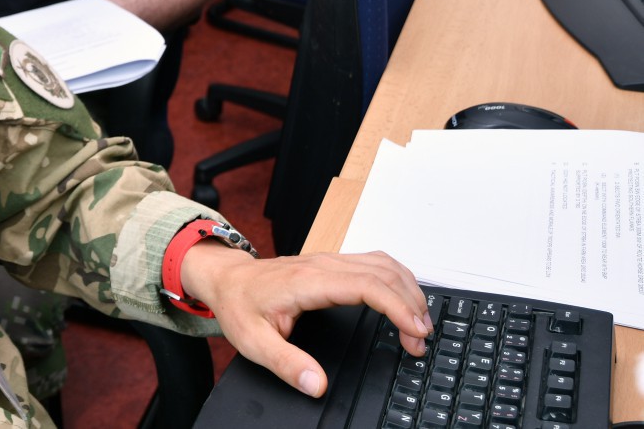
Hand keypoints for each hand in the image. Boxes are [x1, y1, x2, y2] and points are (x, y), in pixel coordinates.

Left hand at [181, 246, 430, 397]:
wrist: (226, 279)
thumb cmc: (239, 305)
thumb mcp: (253, 342)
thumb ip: (286, 364)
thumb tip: (316, 385)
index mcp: (307, 282)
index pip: (366, 286)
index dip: (397, 307)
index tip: (415, 332)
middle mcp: (322, 265)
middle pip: (383, 273)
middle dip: (410, 305)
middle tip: (420, 342)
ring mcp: (329, 260)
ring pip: (383, 263)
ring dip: (408, 290)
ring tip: (419, 324)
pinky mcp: (332, 263)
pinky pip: (374, 262)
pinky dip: (397, 280)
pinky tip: (404, 299)